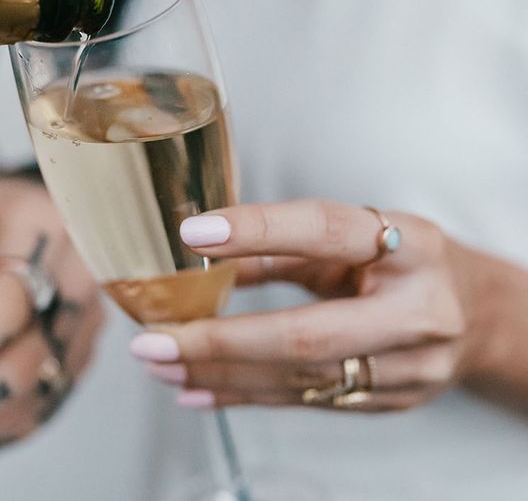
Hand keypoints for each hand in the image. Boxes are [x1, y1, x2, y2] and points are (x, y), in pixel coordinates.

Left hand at [129, 199, 510, 412]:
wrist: (476, 315)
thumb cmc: (405, 263)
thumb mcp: (358, 236)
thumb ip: (286, 246)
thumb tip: (205, 255)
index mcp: (412, 245)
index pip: (326, 230)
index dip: (259, 229)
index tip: (193, 233)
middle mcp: (417, 310)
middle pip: (308, 333)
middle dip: (221, 340)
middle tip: (155, 339)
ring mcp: (410, 367)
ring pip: (299, 379)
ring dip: (220, 374)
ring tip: (160, 364)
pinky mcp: (392, 402)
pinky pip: (305, 402)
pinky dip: (244, 397)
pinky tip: (196, 391)